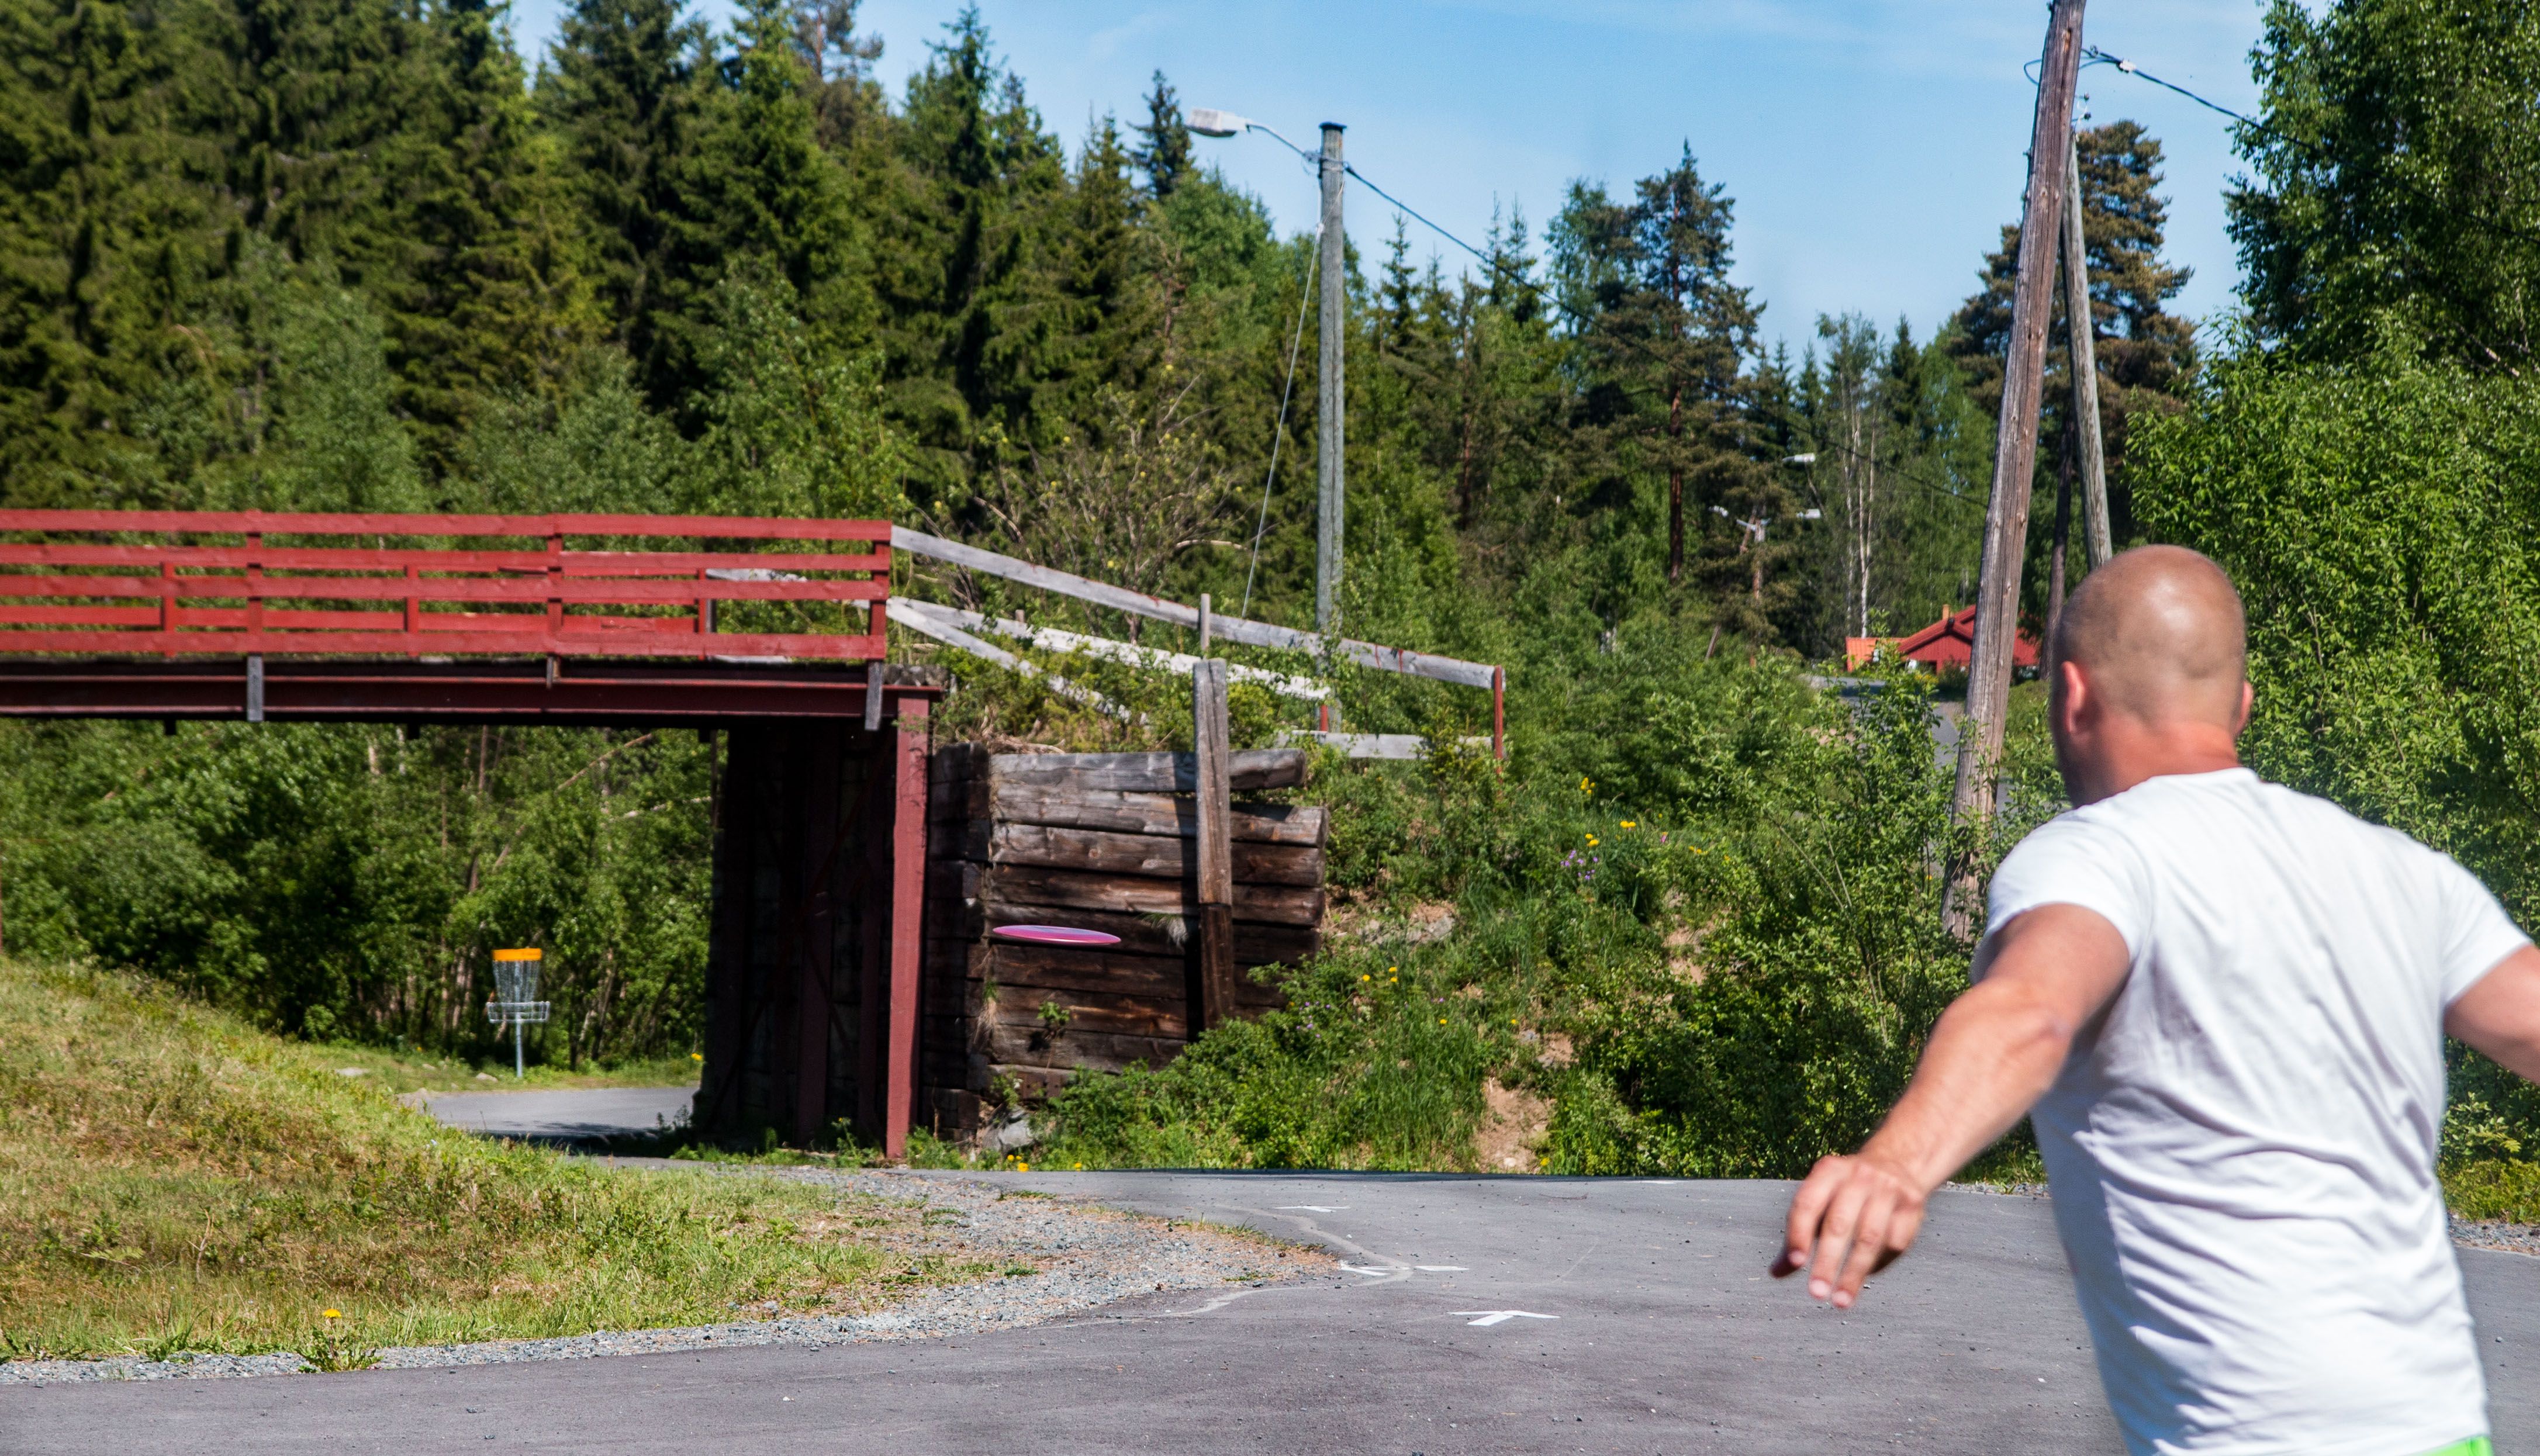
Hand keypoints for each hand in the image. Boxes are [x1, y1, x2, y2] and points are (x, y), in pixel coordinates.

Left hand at [1770, 1152, 1928, 1308]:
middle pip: (1839, 1224)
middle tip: (1816, 1293)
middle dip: (1827, 1261)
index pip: (1808, 1203)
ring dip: (1854, 1273)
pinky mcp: (1912, 1205)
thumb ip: (1797, 1236)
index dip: (1799, 1233)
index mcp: (1828, 1171)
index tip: (1795, 1263)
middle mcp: (1858, 1176)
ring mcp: (1888, 1189)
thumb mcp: (1819, 1202)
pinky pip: (1895, 1243)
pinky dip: (1879, 1264)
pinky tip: (1866, 1275)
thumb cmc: (1844, 1194)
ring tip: (1840, 1301)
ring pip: (1870, 1238)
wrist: (1896, 1163)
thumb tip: (1776, 1273)